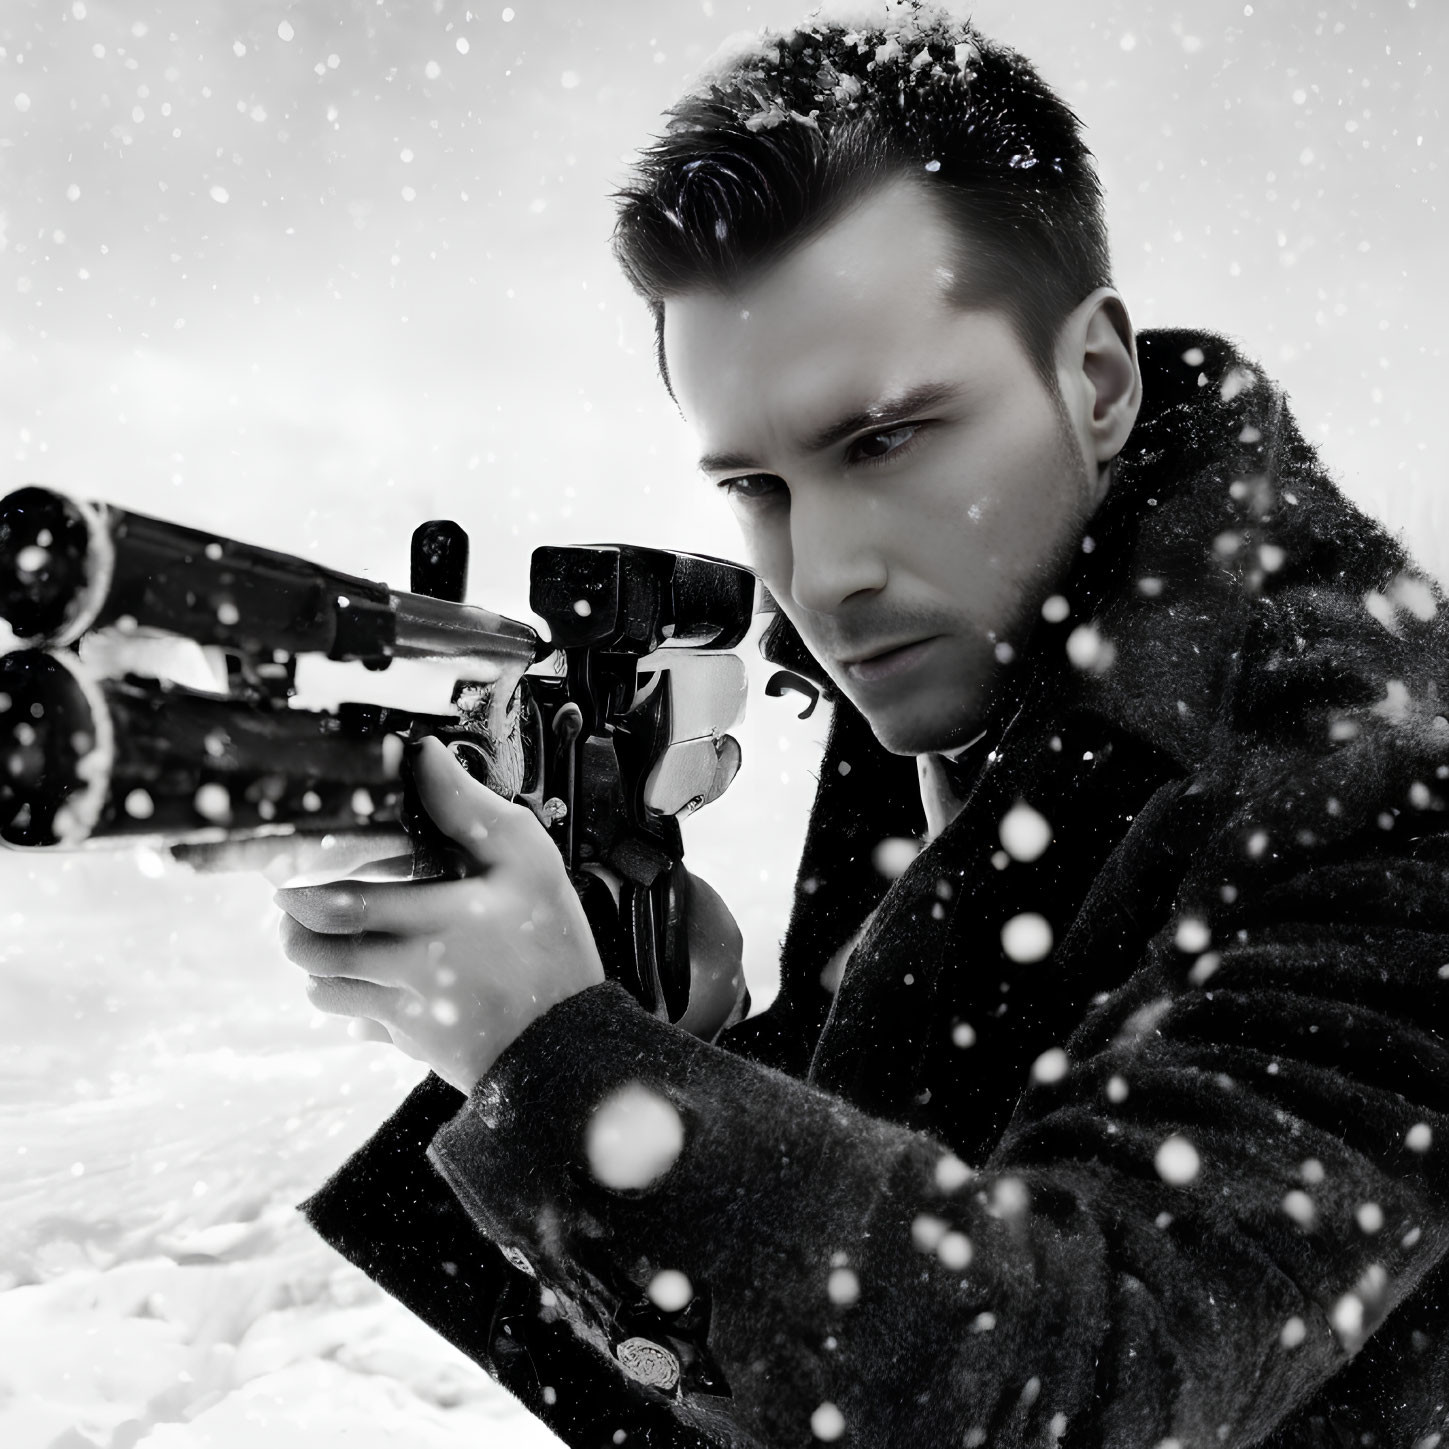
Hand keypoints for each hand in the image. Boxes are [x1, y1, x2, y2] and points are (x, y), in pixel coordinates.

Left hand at [274, 736, 604, 1094]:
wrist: (572, 1043)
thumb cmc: (552, 947)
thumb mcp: (529, 862)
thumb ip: (469, 809)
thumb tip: (423, 757)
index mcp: (437, 919)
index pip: (338, 907)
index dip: (301, 892)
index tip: (288, 877)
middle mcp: (412, 970)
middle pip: (317, 952)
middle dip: (294, 928)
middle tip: (292, 908)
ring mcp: (408, 1013)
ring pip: (328, 990)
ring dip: (317, 964)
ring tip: (322, 940)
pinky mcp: (414, 1044)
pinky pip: (359, 1023)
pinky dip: (350, 1001)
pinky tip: (368, 981)